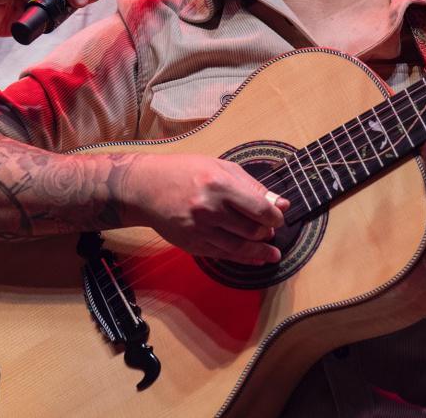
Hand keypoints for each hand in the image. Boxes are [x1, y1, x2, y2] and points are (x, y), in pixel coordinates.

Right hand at [126, 155, 289, 264]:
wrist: (145, 187)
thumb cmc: (183, 172)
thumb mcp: (220, 167)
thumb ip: (251, 186)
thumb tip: (280, 204)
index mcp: (219, 185)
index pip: (259, 209)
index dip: (275, 217)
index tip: (277, 216)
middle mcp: (209, 209)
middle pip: (252, 231)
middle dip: (267, 232)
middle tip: (269, 230)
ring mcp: (199, 229)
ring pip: (240, 248)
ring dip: (260, 251)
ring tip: (271, 252)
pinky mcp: (192, 244)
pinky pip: (224, 256)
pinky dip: (243, 259)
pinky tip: (254, 257)